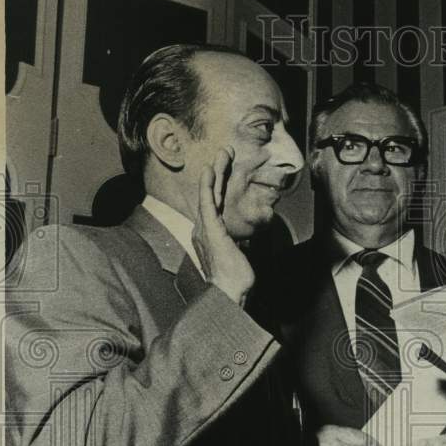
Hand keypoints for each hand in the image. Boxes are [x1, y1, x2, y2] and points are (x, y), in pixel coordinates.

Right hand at [193, 146, 253, 304]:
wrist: (228, 293)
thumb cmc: (234, 280)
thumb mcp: (237, 257)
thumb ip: (236, 246)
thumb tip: (243, 243)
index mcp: (209, 234)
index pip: (214, 204)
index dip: (219, 185)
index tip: (224, 170)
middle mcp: (203, 229)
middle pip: (210, 194)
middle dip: (218, 172)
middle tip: (224, 152)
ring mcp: (205, 228)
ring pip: (209, 193)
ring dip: (215, 172)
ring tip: (221, 153)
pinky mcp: (210, 230)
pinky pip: (207, 203)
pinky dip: (208, 186)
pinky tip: (209, 170)